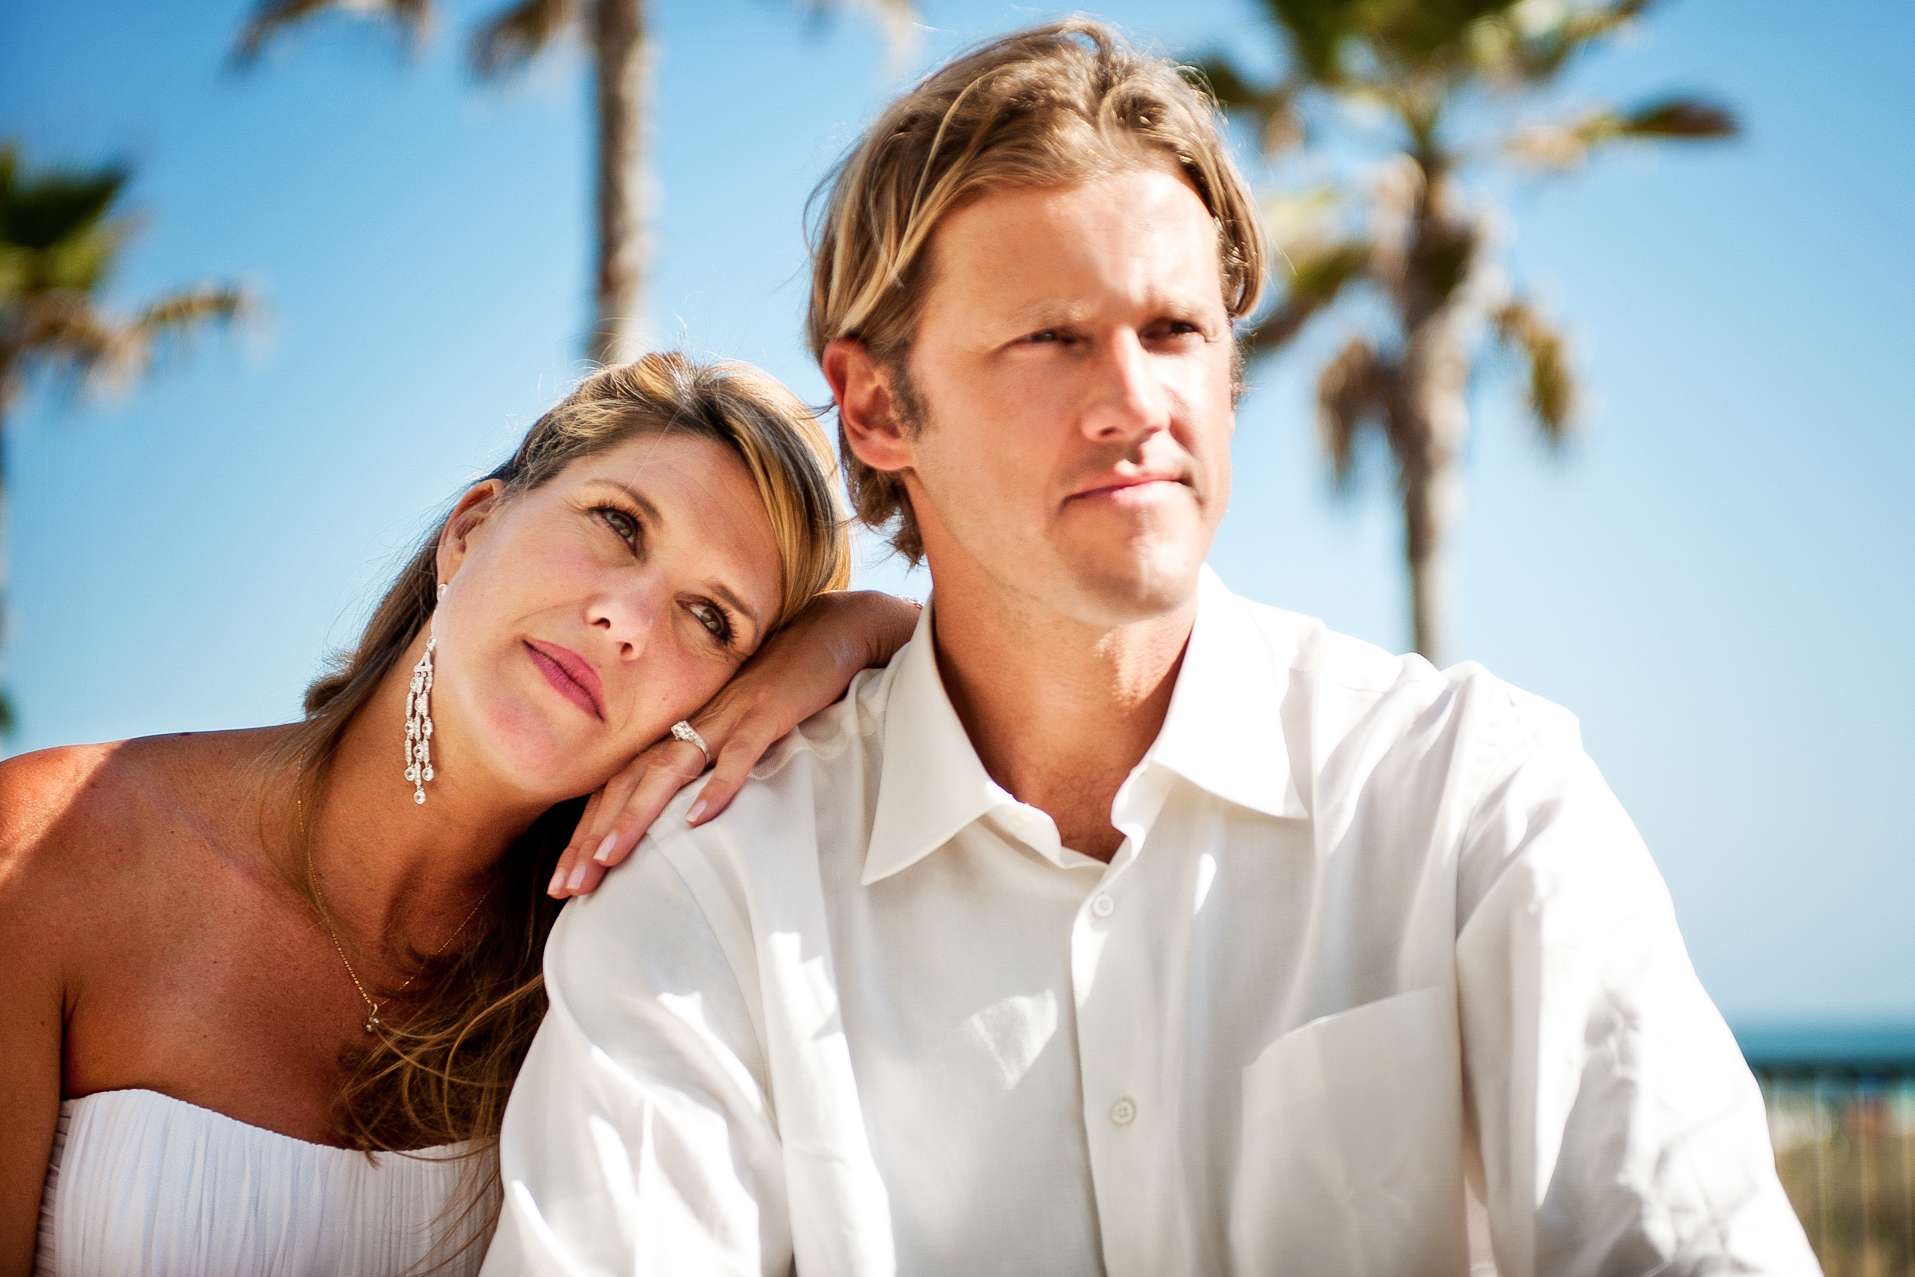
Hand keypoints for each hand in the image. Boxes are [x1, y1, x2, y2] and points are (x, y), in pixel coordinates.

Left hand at [548, 590, 922, 897]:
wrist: (826, 633)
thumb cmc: (778, 685)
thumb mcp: (730, 728)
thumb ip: (702, 763)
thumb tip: (676, 820)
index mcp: (677, 729)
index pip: (617, 786)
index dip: (585, 835)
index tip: (562, 883)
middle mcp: (689, 723)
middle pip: (629, 784)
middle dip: (594, 838)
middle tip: (567, 888)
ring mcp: (725, 717)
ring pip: (670, 769)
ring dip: (636, 815)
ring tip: (609, 858)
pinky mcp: (766, 713)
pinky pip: (738, 753)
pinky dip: (718, 786)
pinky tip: (698, 820)